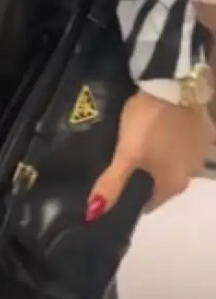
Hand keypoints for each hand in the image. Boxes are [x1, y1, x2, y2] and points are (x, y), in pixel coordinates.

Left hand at [87, 91, 213, 219]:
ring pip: (173, 163)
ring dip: (158, 158)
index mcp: (173, 185)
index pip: (148, 202)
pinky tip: (158, 129)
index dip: (130, 197)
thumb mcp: (126, 152)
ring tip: (138, 143)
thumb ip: (111, 182)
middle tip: (120, 160)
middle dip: (143, 176)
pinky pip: (183, 144)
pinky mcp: (204, 132)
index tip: (113, 186)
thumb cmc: (149, 123)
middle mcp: (191, 175)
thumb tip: (94, 214)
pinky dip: (171, 141)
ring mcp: (200, 153)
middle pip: (161, 183)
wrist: (175, 85)